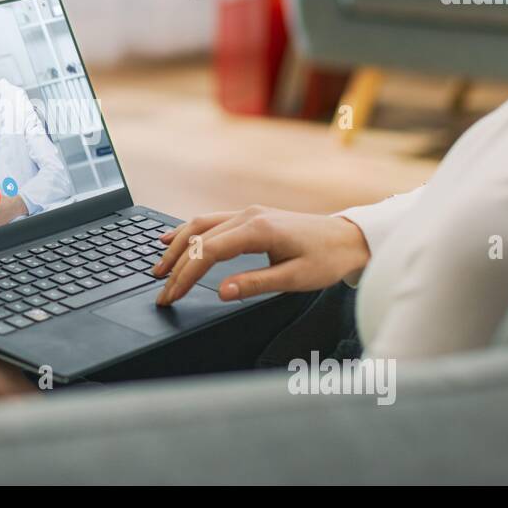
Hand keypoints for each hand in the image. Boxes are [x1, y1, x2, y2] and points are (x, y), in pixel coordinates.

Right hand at [151, 205, 370, 305]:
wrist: (349, 238)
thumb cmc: (328, 258)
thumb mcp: (295, 278)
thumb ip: (255, 284)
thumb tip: (220, 291)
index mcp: (258, 229)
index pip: (209, 252)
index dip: (186, 275)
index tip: (172, 295)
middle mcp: (248, 215)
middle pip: (198, 238)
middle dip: (175, 266)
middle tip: (161, 291)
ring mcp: (247, 212)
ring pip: (199, 225)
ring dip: (176, 246)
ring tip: (158, 268)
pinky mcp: (249, 217)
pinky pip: (210, 221)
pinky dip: (188, 232)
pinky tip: (172, 239)